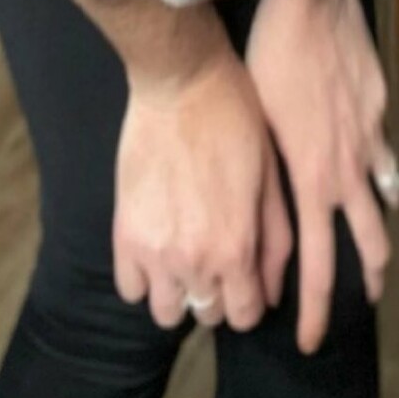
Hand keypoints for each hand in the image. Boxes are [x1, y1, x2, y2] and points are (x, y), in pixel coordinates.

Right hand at [113, 48, 293, 334]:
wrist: (183, 82)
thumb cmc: (236, 120)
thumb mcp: (271, 177)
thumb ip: (275, 241)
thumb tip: (273, 292)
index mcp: (236, 248)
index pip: (244, 315)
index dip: (249, 298)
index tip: (245, 276)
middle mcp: (194, 261)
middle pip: (207, 314)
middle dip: (217, 292)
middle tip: (216, 255)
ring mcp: (154, 251)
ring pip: (166, 312)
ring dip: (178, 290)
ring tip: (184, 254)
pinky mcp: (123, 233)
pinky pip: (130, 289)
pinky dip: (144, 277)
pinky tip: (157, 247)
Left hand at [245, 0, 398, 353]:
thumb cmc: (266, 52)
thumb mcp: (255, 120)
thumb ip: (270, 168)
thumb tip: (270, 202)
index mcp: (309, 176)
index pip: (316, 263)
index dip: (316, 307)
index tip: (310, 335)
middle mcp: (346, 167)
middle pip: (368, 244)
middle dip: (367, 281)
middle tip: (363, 301)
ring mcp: (369, 136)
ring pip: (385, 200)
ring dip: (380, 228)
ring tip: (375, 247)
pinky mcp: (380, 105)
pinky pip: (384, 152)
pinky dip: (380, 170)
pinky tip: (373, 168)